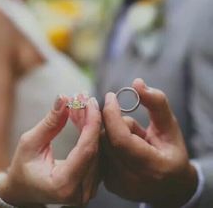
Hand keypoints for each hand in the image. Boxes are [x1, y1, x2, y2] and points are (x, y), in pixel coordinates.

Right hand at [0, 95, 101, 206]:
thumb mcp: (29, 143)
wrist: (23, 191)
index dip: (92, 122)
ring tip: (79, 105)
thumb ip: (50, 122)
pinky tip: (81, 117)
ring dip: (90, 123)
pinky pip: (96, 153)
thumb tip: (63, 98)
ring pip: (97, 149)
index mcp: (63, 185)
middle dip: (90, 118)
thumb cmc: (22, 168)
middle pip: (94, 147)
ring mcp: (89, 190)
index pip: (87, 149)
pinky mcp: (92, 182)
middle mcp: (81, 192)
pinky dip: (89, 132)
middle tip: (82, 97)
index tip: (90, 101)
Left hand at [102, 79, 197, 206]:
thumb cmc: (171, 151)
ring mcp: (117, 184)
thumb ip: (156, 102)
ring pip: (99, 144)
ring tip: (133, 140)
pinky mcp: (107, 183)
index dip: (112, 115)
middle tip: (133, 125)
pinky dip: (107, 140)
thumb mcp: (170, 125)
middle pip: (107, 139)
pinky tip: (122, 146)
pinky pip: (97, 151)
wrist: (169, 186)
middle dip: (115, 122)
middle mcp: (131, 181)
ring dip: (111, 132)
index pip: (121, 140)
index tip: (111, 96)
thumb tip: (137, 82)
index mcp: (153, 167)